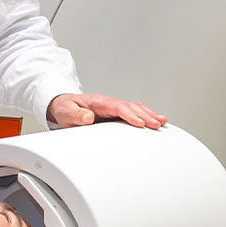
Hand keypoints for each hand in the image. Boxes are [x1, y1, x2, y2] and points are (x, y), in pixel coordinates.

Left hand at [47, 93, 166, 128]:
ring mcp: (114, 108)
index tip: (139, 123)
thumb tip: (87, 118)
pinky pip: (134, 112)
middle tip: (157, 124)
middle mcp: (109, 103)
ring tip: (162, 122)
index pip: (117, 107)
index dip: (129, 114)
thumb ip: (75, 116)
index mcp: (99, 102)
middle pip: (130, 107)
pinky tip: (156, 121)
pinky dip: (146, 115)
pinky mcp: (116, 114)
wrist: (63, 106)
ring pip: (135, 108)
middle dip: (145, 115)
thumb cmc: (65, 109)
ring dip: (149, 114)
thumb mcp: (65, 113)